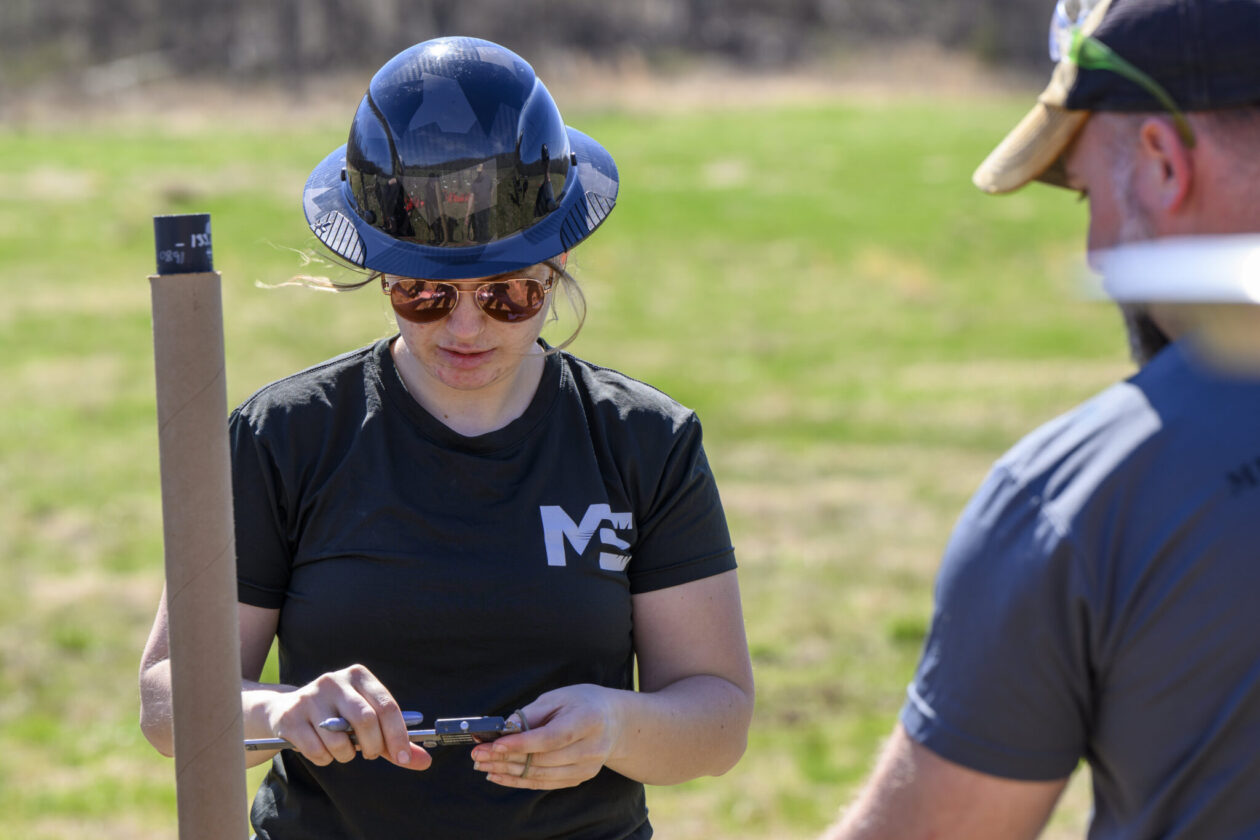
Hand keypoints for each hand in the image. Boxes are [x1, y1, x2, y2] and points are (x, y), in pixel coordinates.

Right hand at [263, 664, 429, 771]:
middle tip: (371, 755)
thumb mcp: (367, 719)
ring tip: (342, 749)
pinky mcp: (291, 716)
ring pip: (339, 740)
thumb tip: (425, 762)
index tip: (403, 758)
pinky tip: (322, 749)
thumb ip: (395, 741)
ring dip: (346, 755)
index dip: (398, 736)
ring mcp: (310, 697)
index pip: (387, 706)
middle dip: (373, 746)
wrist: (287, 709)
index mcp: (359, 675)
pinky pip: (317, 750)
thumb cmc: (337, 715)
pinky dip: (325, 759)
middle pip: (365, 720)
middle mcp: (334, 681)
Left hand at [470, 684, 622, 789]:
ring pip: (540, 775)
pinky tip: (499, 775)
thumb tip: (503, 729)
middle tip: (478, 755)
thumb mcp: (558, 697)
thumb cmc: (582, 702)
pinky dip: (519, 781)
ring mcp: (587, 767)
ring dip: (507, 772)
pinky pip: (544, 784)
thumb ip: (532, 714)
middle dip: (505, 758)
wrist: (614, 721)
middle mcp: (591, 748)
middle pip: (542, 759)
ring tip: (483, 765)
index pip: (551, 737)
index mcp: (588, 721)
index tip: (495, 744)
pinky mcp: (580, 778)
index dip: (522, 743)